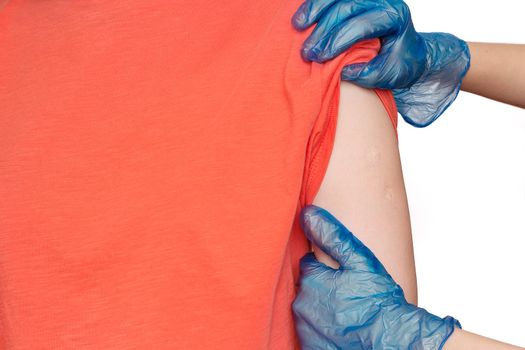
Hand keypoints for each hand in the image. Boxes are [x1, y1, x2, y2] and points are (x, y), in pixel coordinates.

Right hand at [291, 0, 470, 126]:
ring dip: (314, 9)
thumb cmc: (401, 63)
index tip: (321, 58)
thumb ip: (369, 74)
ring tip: (297, 26)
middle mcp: (382, 1)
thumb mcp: (391, 74)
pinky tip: (301, 17)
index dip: (339, 40)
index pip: (363, 24)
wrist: (410, 51)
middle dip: (324, 30)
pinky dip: (314, 4)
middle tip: (307, 51)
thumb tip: (344, 71)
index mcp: (394, 17)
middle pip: (347, 7)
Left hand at [292, 204, 459, 348]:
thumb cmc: (380, 300)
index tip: (344, 274)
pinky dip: (322, 328)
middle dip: (323, 286)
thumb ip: (332, 236)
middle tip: (348, 292)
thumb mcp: (360, 261)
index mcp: (311, 280)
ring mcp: (306, 330)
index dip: (326, 266)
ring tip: (347, 310)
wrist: (393, 343)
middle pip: (307, 286)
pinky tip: (341, 327)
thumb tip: (307, 213)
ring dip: (321, 307)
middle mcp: (302, 306)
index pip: (308, 264)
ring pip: (308, 309)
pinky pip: (311, 331)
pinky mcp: (311, 347)